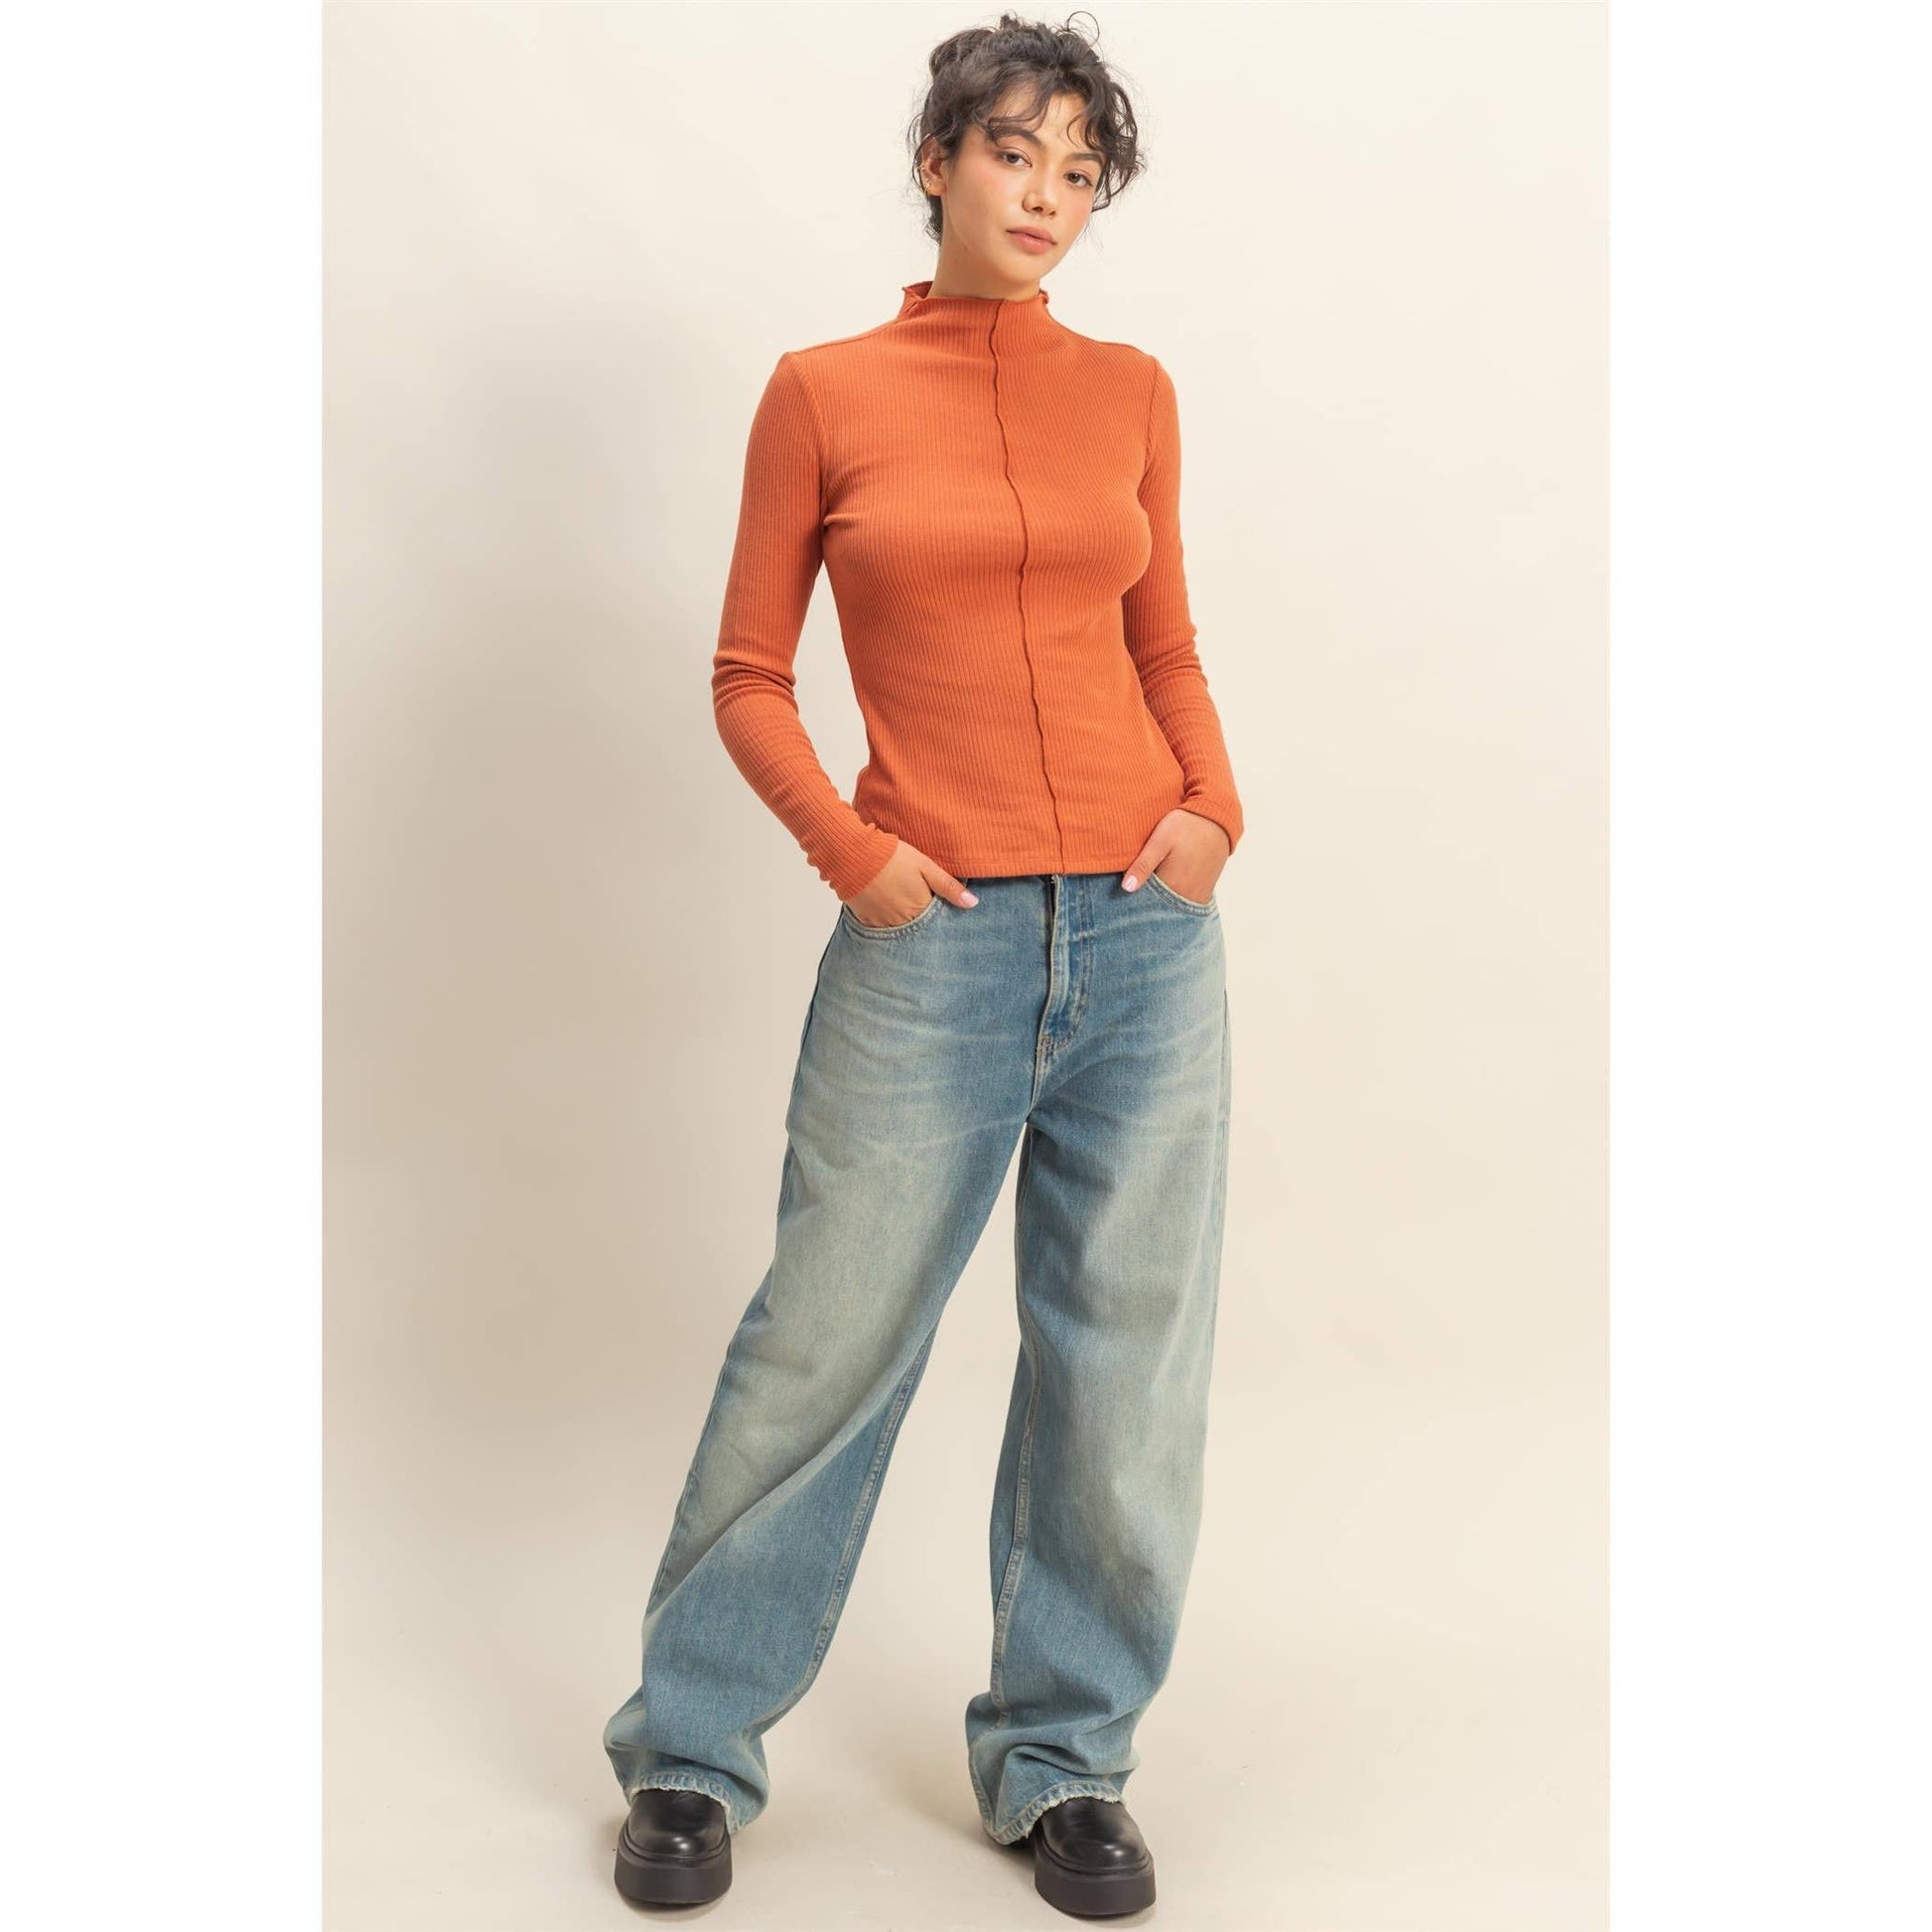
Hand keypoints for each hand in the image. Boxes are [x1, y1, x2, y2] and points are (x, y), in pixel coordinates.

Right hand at [843, 840, 977, 928]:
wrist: (853, 855)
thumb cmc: (892, 856)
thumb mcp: (925, 866)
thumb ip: (949, 886)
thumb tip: (973, 904)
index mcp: (920, 909)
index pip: (937, 921)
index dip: (938, 911)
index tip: (936, 902)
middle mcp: (903, 922)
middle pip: (918, 926)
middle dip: (921, 918)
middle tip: (914, 898)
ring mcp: (883, 924)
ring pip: (900, 928)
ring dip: (903, 919)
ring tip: (899, 900)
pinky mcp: (866, 921)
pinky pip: (880, 928)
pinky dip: (885, 919)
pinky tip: (885, 904)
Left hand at [1121, 809, 1230, 902]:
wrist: (1217, 819)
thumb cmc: (1185, 826)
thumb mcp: (1160, 841)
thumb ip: (1143, 865)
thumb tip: (1126, 888)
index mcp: (1171, 884)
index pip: (1145, 902)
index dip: (1133, 897)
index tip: (1124, 887)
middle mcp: (1186, 895)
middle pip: (1158, 907)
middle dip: (1146, 900)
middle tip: (1139, 883)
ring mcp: (1197, 895)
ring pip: (1171, 906)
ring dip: (1160, 900)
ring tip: (1154, 882)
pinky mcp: (1205, 891)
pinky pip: (1185, 902)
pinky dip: (1174, 898)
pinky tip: (1168, 885)